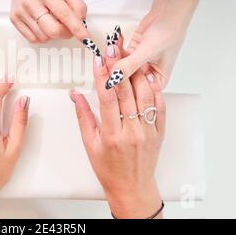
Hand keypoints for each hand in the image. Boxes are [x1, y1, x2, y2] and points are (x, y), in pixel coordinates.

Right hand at [0, 0, 89, 43]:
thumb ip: (76, 3)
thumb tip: (81, 22)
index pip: (64, 14)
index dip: (77, 28)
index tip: (85, 38)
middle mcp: (31, 1)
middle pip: (52, 30)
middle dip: (65, 33)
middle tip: (68, 26)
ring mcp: (21, 11)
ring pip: (44, 37)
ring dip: (53, 34)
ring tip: (52, 20)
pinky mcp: (14, 19)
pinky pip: (33, 38)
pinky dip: (42, 36)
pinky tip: (43, 24)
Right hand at [70, 46, 165, 218]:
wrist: (133, 187)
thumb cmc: (109, 169)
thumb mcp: (90, 145)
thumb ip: (83, 117)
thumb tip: (75, 94)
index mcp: (112, 135)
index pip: (107, 98)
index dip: (102, 76)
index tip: (98, 59)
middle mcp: (132, 131)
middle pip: (126, 92)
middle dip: (119, 66)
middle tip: (114, 46)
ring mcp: (148, 131)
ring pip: (145, 95)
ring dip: (137, 71)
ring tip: (131, 53)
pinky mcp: (160, 131)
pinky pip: (160, 105)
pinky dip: (154, 88)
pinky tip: (147, 74)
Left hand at [105, 0, 205, 88]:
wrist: (168, 12)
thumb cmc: (169, 32)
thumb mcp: (147, 52)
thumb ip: (129, 66)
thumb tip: (114, 78)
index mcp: (157, 82)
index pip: (136, 91)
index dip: (123, 86)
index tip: (110, 80)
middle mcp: (147, 75)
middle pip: (126, 78)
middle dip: (115, 68)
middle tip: (106, 60)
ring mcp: (138, 64)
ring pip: (121, 66)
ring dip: (113, 56)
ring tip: (109, 47)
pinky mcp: (132, 54)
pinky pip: (119, 54)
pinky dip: (115, 48)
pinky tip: (113, 42)